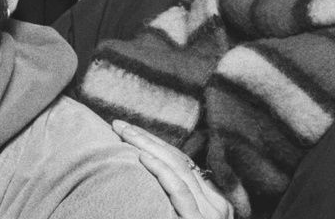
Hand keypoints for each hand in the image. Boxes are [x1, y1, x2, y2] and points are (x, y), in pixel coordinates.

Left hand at [113, 119, 233, 218]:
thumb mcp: (181, 215)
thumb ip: (175, 198)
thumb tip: (144, 171)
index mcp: (212, 199)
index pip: (181, 161)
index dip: (154, 142)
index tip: (128, 130)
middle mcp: (216, 203)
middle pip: (178, 160)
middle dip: (146, 138)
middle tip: (119, 124)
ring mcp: (210, 213)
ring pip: (177, 168)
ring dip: (147, 146)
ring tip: (123, 133)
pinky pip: (179, 191)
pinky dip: (160, 171)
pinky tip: (141, 158)